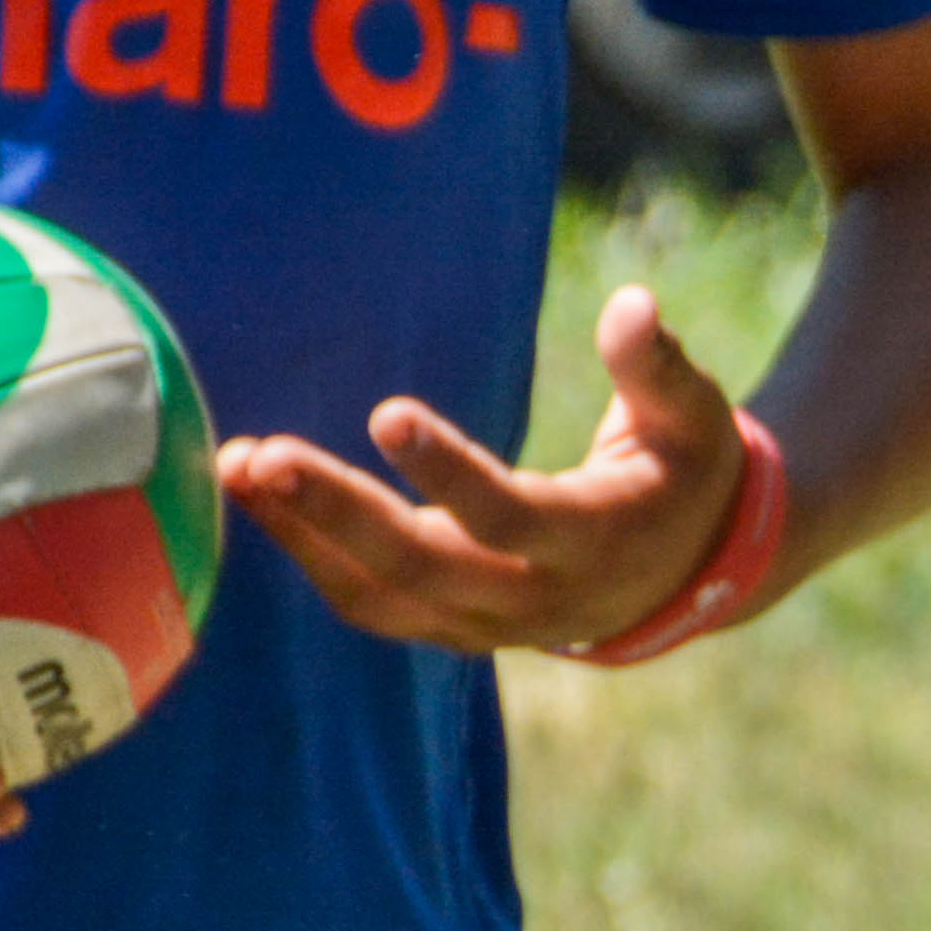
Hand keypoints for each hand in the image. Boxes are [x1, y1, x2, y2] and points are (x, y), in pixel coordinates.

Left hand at [217, 284, 758, 654]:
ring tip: (237, 465)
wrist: (687, 576)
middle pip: (421, 568)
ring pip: (379, 596)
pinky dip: (309, 555)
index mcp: (594, 542)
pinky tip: (255, 496)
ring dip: (302, 536)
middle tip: (261, 455)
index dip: (450, 473)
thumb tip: (633, 304)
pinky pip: (369, 603)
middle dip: (336, 513)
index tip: (387, 413)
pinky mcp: (451, 626)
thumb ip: (660, 366)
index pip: (511, 518)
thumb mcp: (694, 416)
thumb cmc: (685, 472)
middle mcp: (534, 599)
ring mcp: (487, 624)